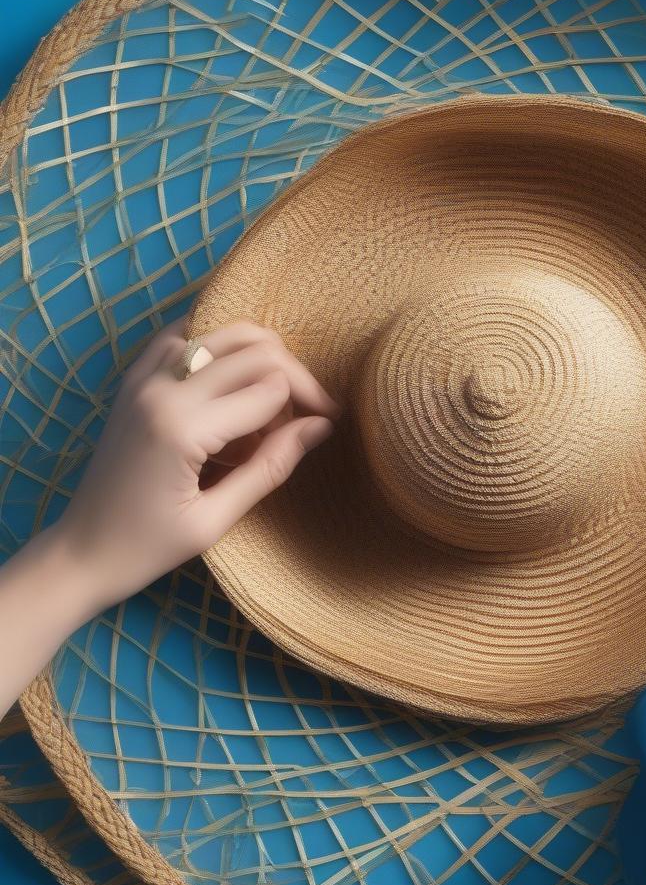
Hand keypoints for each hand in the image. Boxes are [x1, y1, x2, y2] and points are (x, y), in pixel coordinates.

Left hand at [55, 319, 339, 609]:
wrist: (78, 551)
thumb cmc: (147, 548)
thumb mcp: (216, 520)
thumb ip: (271, 466)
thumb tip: (322, 426)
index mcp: (182, 428)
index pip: (272, 388)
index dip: (310, 403)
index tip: (328, 425)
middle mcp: (161, 389)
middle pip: (255, 352)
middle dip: (295, 376)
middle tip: (313, 412)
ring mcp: (143, 378)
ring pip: (223, 333)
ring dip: (261, 356)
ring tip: (275, 396)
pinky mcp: (133, 379)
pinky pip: (183, 335)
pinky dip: (217, 345)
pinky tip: (233, 375)